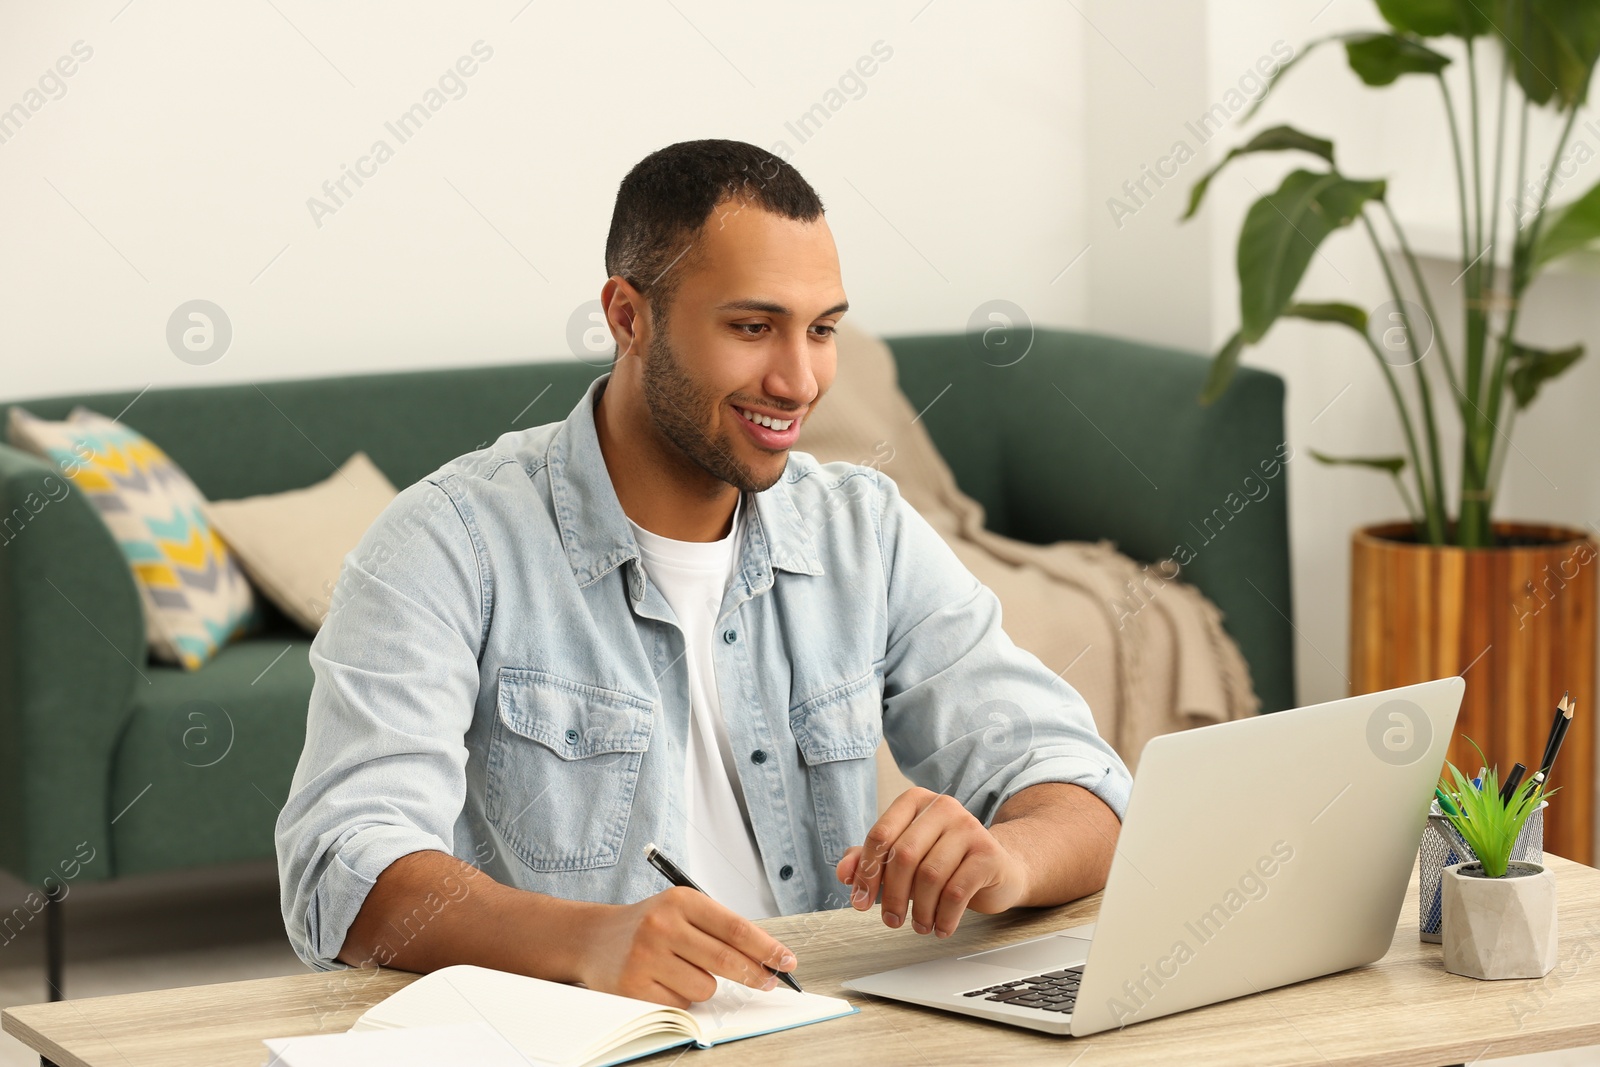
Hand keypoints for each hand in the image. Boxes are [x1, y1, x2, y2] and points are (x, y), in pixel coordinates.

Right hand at [572, 887, 797, 1007]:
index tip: (786, 960)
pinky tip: (662, 981)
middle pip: (725, 960)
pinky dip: (680, 997)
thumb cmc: (650, 924)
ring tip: (681, 969)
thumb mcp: (683, 910)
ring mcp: (645, 957)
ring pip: (705, 987)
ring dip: (705, 985)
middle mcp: (662, 925)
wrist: (594, 939)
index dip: (767, 948)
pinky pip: (681, 1003)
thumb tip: (766, 958)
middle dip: (755, 974)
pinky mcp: (633, 987)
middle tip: (769, 981)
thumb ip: (720, 929)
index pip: (736, 927)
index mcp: (681, 900)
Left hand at [833, 787, 1029, 938]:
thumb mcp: (904, 858)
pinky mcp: (988, 853)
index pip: (881, 835)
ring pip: (930, 875)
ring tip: (921, 926)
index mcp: (916, 801)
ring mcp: (969, 827)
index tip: (860, 903)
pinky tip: (941, 928)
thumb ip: (870, 861)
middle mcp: (943, 807)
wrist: (997, 869)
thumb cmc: (945, 862)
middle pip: (904, 855)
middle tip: (891, 921)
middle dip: (892, 896)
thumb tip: (844, 873)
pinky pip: (956, 891)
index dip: (866, 873)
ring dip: (920, 911)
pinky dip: (944, 917)